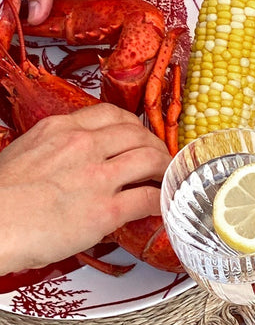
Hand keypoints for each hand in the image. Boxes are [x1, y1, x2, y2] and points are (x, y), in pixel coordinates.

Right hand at [0, 105, 169, 275]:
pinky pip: (150, 198)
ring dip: (166, 169)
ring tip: (167, 179)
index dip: (133, 126)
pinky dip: (163, 200)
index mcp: (59, 130)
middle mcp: (81, 146)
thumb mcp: (25, 154)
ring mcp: (96, 177)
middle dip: (155, 146)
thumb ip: (54, 150)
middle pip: (138, 134)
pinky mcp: (106, 210)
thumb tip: (70, 160)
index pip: (110, 114)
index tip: (139, 137)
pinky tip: (164, 206)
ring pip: (151, 159)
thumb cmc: (1, 198)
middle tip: (160, 159)